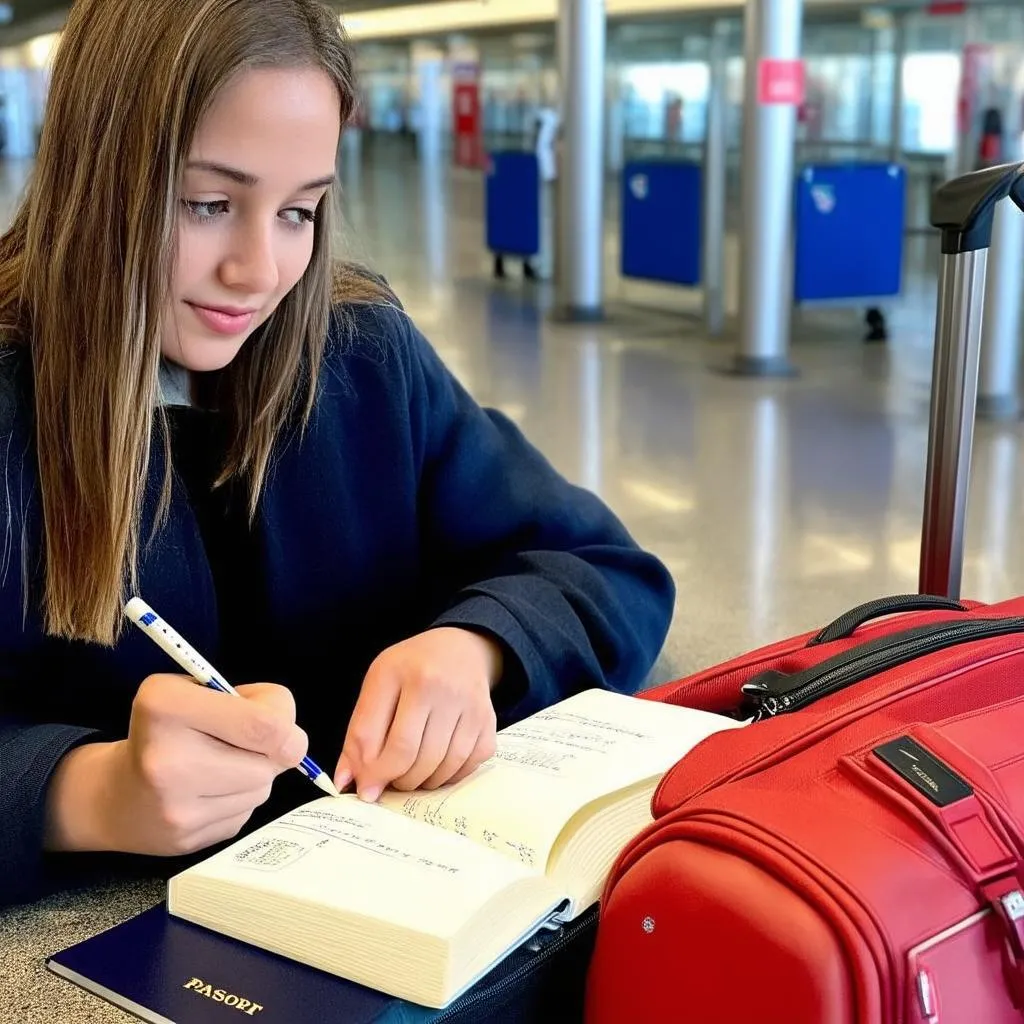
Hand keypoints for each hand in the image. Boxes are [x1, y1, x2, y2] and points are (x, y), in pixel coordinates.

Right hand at [44, 675, 307, 856]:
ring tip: (222, 766)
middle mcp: (165, 759)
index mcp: (165, 706)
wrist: (115, 797)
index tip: (280, 723)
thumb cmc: (170, 730)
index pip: (262, 723)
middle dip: (272, 749)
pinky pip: (246, 814)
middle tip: (250, 742)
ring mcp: (176, 807)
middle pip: (268, 761)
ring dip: (256, 775)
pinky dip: (240, 800)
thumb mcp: (197, 690)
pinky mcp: (188, 840)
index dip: (286, 723)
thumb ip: (251, 702)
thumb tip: (292, 735)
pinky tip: (210, 793)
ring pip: (261, 789)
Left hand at [334, 628, 501, 801]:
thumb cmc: (412, 668)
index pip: (390, 742)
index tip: (365, 789)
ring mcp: (471, 705)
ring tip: (410, 773)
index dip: (373, 774)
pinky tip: (436, 765)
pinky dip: (449, 775)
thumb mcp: (378, 684)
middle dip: (397, 781)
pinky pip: (468, 766)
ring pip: (442, 767)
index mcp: (406, 674)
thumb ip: (359, 732)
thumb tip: (346, 781)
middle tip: (389, 781)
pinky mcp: (488, 721)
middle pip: (415, 759)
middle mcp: (442, 688)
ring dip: (422, 782)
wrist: (459, 648)